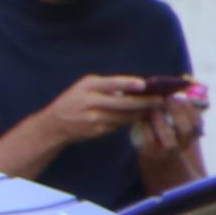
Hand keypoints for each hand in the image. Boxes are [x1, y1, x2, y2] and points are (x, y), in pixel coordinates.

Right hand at [45, 74, 171, 145]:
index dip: (128, 84)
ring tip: (154, 108)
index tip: (144, 84)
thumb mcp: (85, 87)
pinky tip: (140, 117)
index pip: (111, 84)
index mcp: (88, 86)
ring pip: (123, 116)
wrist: (55, 124)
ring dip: (140, 112)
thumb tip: (135, 89)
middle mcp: (90, 102)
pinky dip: (130, 120)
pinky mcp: (97, 130)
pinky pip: (118, 124)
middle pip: (122, 103)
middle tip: (160, 100)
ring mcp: (93, 118)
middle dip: (143, 102)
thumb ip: (106, 87)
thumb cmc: (75, 100)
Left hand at [137, 91, 205, 162]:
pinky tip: (143, 118)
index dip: (189, 107)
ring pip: (167, 134)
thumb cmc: (167, 130)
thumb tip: (178, 84)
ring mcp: (167, 150)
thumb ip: (178, 107)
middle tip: (166, 98)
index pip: (196, 120)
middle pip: (184, 127)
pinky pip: (149, 139)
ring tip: (153, 107)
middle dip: (176, 111)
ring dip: (160, 118)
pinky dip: (146, 126)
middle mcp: (183, 143)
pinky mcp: (151, 153)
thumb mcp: (176, 121)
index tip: (179, 96)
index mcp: (192, 133)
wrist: (157, 156)